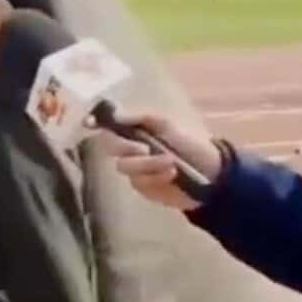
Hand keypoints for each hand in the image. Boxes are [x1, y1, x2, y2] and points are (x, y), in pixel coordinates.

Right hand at [105, 113, 223, 210]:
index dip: (97, 124)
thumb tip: (115, 114)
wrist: (212, 174)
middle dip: (128, 147)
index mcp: (135, 130)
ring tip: (171, 163)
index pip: (109, 126)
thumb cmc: (190, 143)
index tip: (89, 123)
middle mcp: (130, 149)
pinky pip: (139, 182)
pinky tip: (172, 174)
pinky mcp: (143, 188)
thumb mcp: (167, 124)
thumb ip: (140, 118)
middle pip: (110, 148)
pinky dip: (156, 177)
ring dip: (148, 164)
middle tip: (146, 148)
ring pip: (125, 167)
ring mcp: (135, 170)